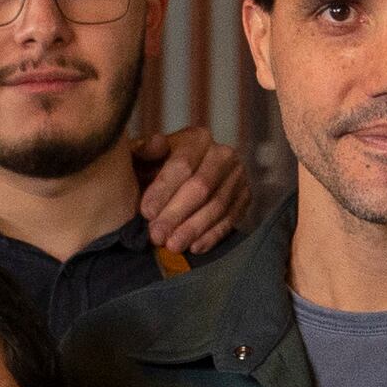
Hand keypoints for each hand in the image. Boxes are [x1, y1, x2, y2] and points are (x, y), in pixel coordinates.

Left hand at [132, 127, 255, 262]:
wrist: (182, 179)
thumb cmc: (156, 169)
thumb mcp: (144, 156)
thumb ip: (142, 150)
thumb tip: (155, 144)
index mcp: (197, 138)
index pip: (182, 164)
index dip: (163, 190)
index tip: (146, 212)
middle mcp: (222, 154)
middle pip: (201, 187)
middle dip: (176, 214)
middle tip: (157, 235)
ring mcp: (237, 176)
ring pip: (216, 206)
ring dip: (192, 229)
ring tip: (172, 246)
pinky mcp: (245, 197)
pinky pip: (230, 219)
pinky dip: (212, 236)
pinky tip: (194, 247)